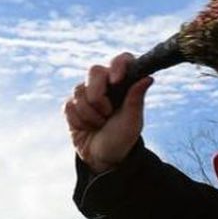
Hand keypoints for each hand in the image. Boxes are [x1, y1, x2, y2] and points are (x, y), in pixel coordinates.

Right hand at [63, 54, 150, 173]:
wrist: (104, 158)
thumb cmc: (122, 138)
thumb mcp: (132, 121)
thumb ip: (136, 99)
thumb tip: (148, 77)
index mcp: (123, 84)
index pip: (121, 60)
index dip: (118, 65)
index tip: (116, 80)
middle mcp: (104, 84)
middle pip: (94, 71)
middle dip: (98, 95)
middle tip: (107, 113)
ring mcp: (86, 93)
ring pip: (80, 91)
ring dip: (90, 114)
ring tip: (100, 124)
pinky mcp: (72, 105)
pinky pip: (69, 105)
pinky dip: (79, 121)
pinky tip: (87, 128)